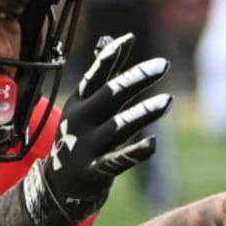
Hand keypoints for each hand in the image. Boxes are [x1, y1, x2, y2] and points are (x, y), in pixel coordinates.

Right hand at [24, 34, 172, 225]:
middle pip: (110, 95)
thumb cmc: (79, 138)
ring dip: (143, 113)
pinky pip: (118, 161)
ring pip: (118, 126)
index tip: (130, 38)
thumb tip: (114, 39)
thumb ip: (102, 75)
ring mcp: (87, 147)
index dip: (110, 57)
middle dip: (137, 78)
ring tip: (168, 101)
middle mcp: (81, 121)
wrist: (58, 186)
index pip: (95, 75)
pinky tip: (153, 144)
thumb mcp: (84, 105)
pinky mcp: (95, 171)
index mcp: (79, 102)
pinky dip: (135, 153)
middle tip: (163, 64)